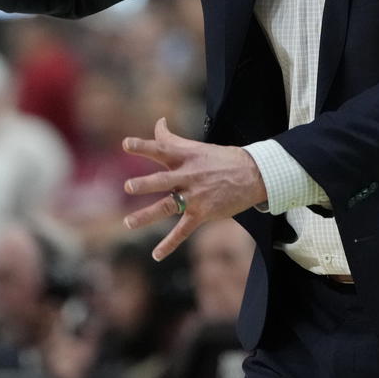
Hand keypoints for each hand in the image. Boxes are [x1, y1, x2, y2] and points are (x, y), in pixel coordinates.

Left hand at [122, 118, 266, 260]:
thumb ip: (171, 137)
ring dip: (147, 215)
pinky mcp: (202, 213)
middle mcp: (187, 176)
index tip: (126, 144)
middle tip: (128, 187)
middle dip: (146, 184)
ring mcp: (195, 196)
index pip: (161, 149)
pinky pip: (183, 230)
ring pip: (168, 207)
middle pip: (163, 180)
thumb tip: (158, 122)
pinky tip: (156, 255)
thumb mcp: (196, 146)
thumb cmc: (220, 159)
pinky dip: (170, 244)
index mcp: (185, 157)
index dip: (143, 146)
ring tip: (129, 222)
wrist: (252, 175)